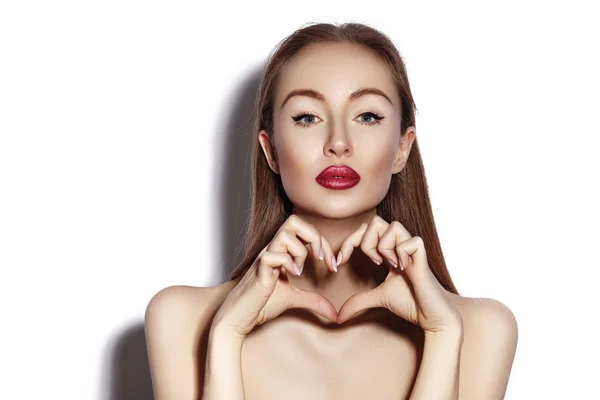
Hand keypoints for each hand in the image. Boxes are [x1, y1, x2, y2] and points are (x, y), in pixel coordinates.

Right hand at [211, 215, 339, 339]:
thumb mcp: (294, 299)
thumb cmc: (261, 304)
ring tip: (300, 271)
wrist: (239, 317)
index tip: (333, 265)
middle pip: (294, 221)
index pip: (305, 230)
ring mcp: (265, 258)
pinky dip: (287, 263)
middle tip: (321, 259)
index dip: (323, 243)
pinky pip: (272, 255)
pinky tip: (292, 276)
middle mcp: (273, 249)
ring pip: (285, 234)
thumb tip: (335, 313)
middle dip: (315, 237)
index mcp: (281, 251)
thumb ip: (314, 300)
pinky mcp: (259, 271)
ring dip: (300, 251)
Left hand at [335, 216, 462, 334]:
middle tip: (372, 263)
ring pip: (393, 226)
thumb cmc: (411, 303)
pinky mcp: (424, 257)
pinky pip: (409, 241)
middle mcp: (400, 245)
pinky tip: (405, 270)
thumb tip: (338, 316)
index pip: (365, 231)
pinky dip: (402, 254)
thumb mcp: (377, 298)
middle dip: (365, 241)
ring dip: (384, 247)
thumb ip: (358, 301)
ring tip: (391, 265)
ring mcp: (412, 249)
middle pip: (376, 220)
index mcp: (389, 250)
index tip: (338, 262)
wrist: (432, 317)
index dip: (349, 242)